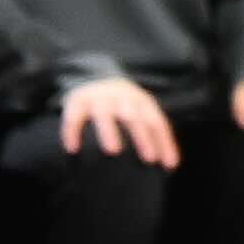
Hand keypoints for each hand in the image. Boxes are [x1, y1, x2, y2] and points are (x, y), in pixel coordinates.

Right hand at [62, 70, 181, 164]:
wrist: (95, 77)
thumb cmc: (124, 105)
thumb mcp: (141, 112)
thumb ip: (152, 134)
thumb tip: (170, 166)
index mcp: (141, 101)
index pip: (156, 122)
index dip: (165, 142)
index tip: (169, 165)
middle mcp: (122, 97)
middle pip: (135, 117)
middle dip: (143, 137)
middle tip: (149, 159)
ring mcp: (99, 98)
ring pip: (105, 114)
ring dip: (110, 131)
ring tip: (113, 151)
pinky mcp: (78, 101)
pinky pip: (74, 116)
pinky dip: (73, 131)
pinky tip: (73, 149)